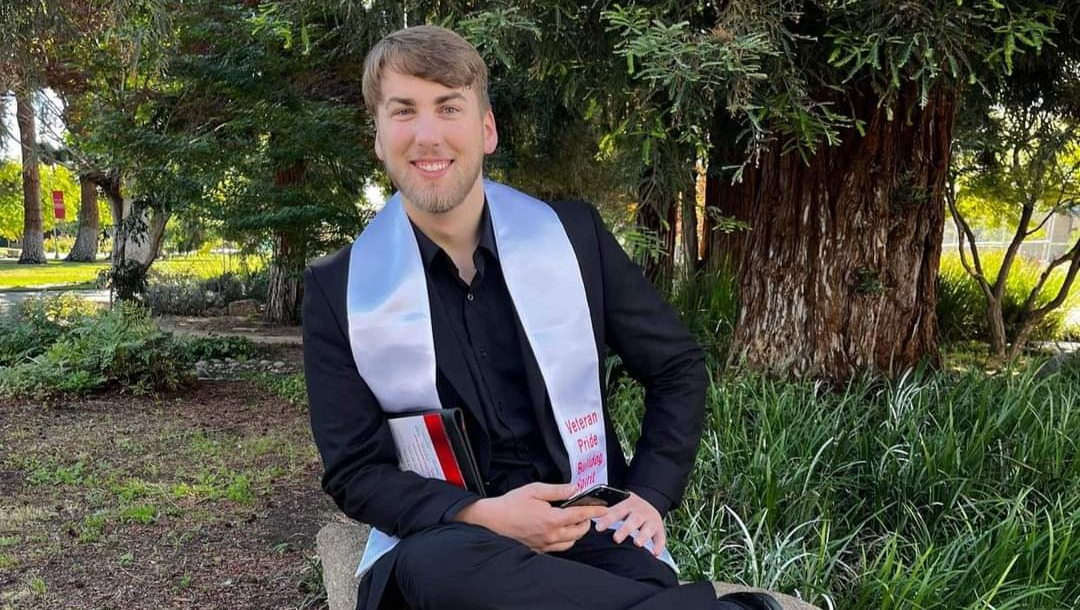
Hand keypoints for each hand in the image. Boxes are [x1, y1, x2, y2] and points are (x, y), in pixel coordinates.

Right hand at [453, 482, 608, 552]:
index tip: (604, 509)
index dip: (594, 511)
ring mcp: (544, 545)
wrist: (493, 519)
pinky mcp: (538, 550)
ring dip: (576, 532)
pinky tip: (559, 530)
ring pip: (571, 542)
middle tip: (586, 512)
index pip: (580, 515)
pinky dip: (564, 540)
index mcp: (551, 518)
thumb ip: (558, 490)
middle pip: (579, 532)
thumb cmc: (512, 503)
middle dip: (586, 522)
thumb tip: (575, 488)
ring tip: (573, 521)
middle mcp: (550, 535)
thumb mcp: (535, 490)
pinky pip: (558, 548)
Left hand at [594, 492, 665, 556]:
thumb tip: (586, 514)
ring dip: (643, 535)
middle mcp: (640, 512)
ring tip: (637, 543)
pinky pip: (661, 538)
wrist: (650, 502)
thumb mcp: (620, 503)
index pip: (616, 511)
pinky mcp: (659, 529)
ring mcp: (651, 520)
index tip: (598, 528)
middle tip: (616, 538)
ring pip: (648, 528)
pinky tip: (654, 553)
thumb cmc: (629, 507)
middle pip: (633, 520)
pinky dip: (658, 545)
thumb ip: (607, 509)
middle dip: (625, 529)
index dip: (607, 519)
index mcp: (627, 504)